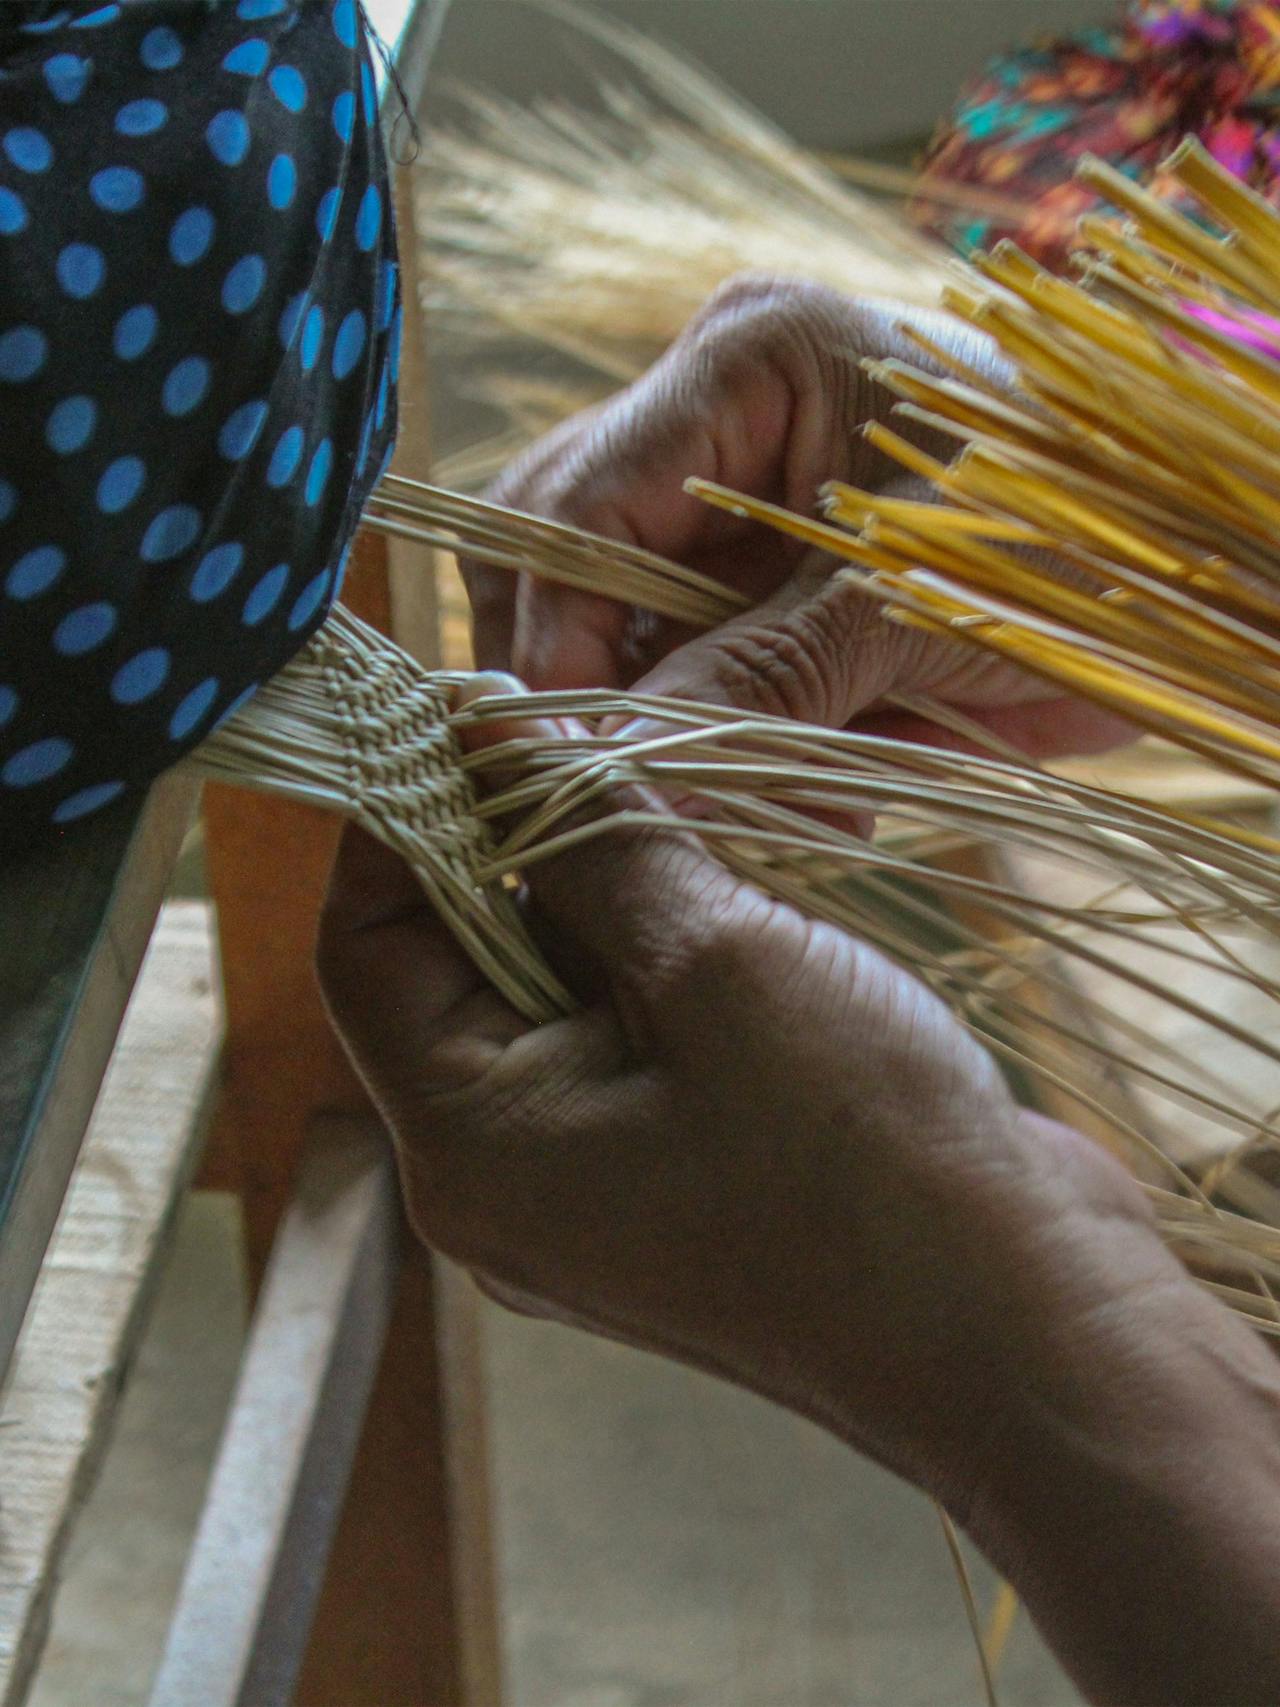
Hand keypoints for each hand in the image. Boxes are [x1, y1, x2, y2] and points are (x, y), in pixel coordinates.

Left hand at [318, 685, 1165, 1512]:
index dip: (404, 819)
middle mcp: (507, 1177)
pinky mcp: (676, 1173)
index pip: (361, 948)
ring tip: (699, 822)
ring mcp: (595, 1185)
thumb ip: (588, 839)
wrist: (1023, 1327)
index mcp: (470, 1147)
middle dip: (524, 846)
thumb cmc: (863, 1158)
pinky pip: (631, 1035)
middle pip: (457, 967)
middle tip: (611, 745)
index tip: (476, 715)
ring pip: (557, 991)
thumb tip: (496, 736)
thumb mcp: (713, 962)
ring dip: (614, 892)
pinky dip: (667, 954)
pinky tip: (746, 903)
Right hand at [463, 274, 1128, 757]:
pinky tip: (770, 792)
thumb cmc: (1071, 538)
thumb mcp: (909, 607)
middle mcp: (709, 411)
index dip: (556, 638)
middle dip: (584, 678)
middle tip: (624, 785)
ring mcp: (720, 493)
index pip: (579, 499)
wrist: (1181, 576)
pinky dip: (705, 737)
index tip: (573, 757)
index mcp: (747, 357)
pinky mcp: (745, 576)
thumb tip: (618, 763)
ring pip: (602, 615)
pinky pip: (675, 662)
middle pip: (555, 547)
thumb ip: (761, 678)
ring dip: (645, 718)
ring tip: (720, 799)